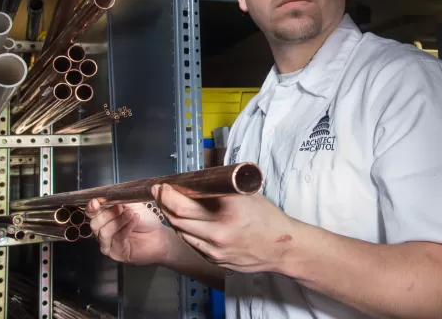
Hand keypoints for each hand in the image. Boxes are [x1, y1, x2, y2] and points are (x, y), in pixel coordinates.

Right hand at [85, 199, 175, 265]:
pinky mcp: (115, 253)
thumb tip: (107, 196)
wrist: (159, 235)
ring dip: (118, 221)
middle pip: (95, 223)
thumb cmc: (146, 220)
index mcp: (105, 217)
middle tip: (121, 207)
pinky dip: (126, 228)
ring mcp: (108, 243)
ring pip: (103, 232)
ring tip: (132, 214)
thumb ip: (120, 200)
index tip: (96, 201)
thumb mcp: (133, 205)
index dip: (92, 207)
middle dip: (108, 214)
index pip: (92, 213)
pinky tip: (135, 220)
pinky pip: (116, 239)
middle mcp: (103, 230)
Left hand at [152, 184, 297, 273]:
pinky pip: (192, 243)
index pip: (185, 203)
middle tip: (159, 192)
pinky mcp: (215, 261)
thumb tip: (198, 180)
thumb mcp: (246, 194)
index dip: (168, 193)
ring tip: (170, 205)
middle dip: (164, 203)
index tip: (163, 185)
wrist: (282, 248)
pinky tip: (187, 221)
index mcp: (229, 210)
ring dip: (173, 217)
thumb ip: (221, 189)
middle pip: (178, 218)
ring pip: (182, 232)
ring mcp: (216, 250)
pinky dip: (186, 230)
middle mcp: (220, 232)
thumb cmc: (268, 218)